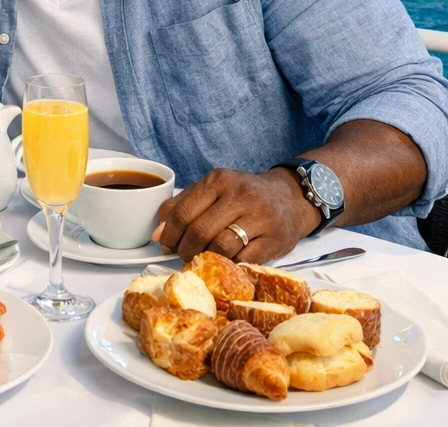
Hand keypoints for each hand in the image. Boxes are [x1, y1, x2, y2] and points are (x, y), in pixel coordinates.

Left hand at [152, 167, 320, 264]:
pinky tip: (225, 264)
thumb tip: (156, 234)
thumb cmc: (244, 195)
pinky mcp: (274, 239)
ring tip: (202, 260)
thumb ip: (182, 206)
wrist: (290, 196)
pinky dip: (229, 266)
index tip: (165, 246)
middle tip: (182, 257)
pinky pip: (244, 260)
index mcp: (218, 181)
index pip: (183, 212)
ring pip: (220, 246)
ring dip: (206, 259)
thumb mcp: (213, 190)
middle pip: (199, 231)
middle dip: (184, 250)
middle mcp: (238, 195)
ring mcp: (258, 217)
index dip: (169, 235)